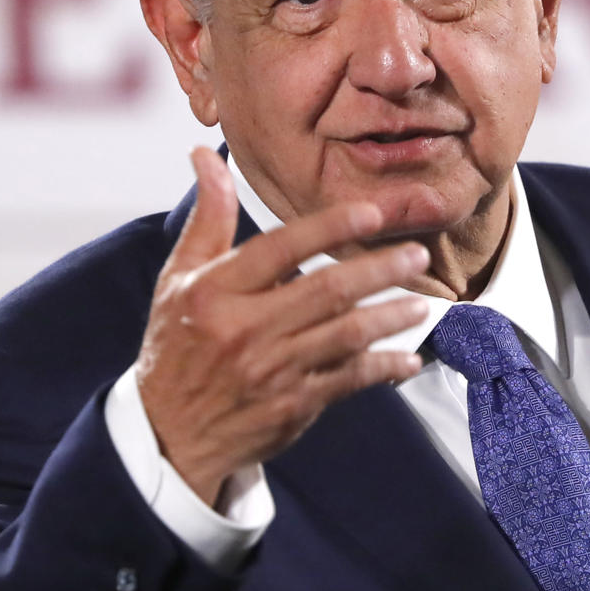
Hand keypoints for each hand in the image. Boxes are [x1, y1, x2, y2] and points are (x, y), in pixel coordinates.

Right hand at [135, 147, 428, 505]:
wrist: (168, 434)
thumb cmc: (177, 345)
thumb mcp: (179, 277)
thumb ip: (208, 217)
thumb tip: (207, 156)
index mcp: (216, 291)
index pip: (280, 249)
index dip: (330, 227)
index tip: (372, 213)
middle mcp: (244, 329)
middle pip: (326, 290)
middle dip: (379, 269)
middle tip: (417, 255)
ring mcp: (271, 371)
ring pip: (346, 335)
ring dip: (390, 317)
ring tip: (421, 304)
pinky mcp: (292, 406)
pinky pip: (349, 381)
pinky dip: (383, 367)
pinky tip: (407, 358)